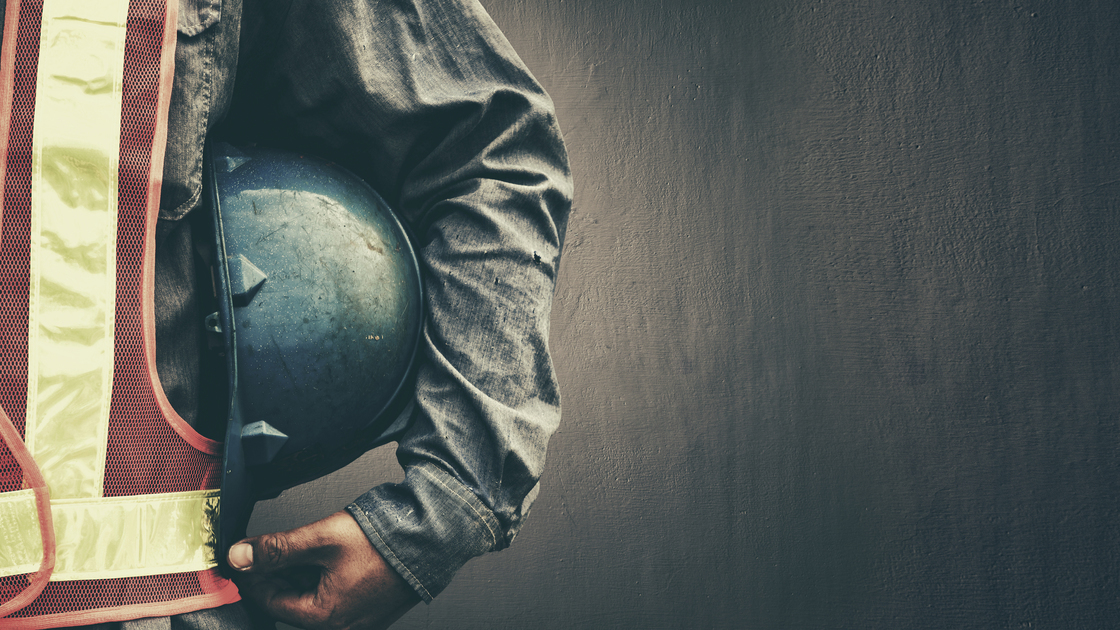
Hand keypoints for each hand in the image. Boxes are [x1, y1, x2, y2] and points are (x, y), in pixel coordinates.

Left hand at [228, 511, 420, 629]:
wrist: (434, 536)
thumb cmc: (387, 541)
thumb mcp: (322, 538)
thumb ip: (278, 548)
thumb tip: (241, 556)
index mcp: (326, 617)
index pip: (270, 600)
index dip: (254, 574)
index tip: (246, 555)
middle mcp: (343, 625)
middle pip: (293, 600)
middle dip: (281, 572)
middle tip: (274, 545)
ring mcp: (361, 618)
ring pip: (316, 596)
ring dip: (305, 572)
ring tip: (308, 544)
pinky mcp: (375, 606)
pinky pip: (339, 595)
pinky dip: (328, 575)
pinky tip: (331, 553)